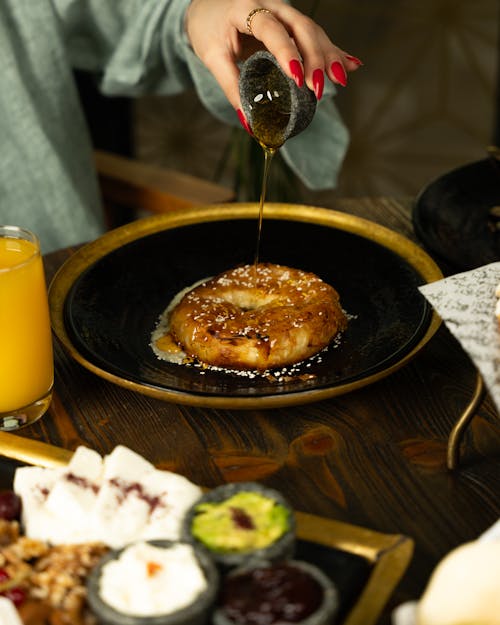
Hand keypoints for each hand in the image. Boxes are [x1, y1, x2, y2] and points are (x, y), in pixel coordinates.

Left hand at [185, 0, 361, 115]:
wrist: (210, 7)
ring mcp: (285, 13)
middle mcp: (270, 6)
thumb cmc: (209, 30)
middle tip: (318, 89)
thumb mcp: (213, 57)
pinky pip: (316, 37)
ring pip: (313, 31)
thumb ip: (231, 88)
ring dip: (329, 56)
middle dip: (314, 58)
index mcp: (246, 9)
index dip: (286, 52)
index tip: (297, 77)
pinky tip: (351, 65)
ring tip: (340, 80)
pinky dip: (333, 52)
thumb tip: (249, 123)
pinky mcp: (292, 24)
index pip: (270, 28)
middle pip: (301, 27)